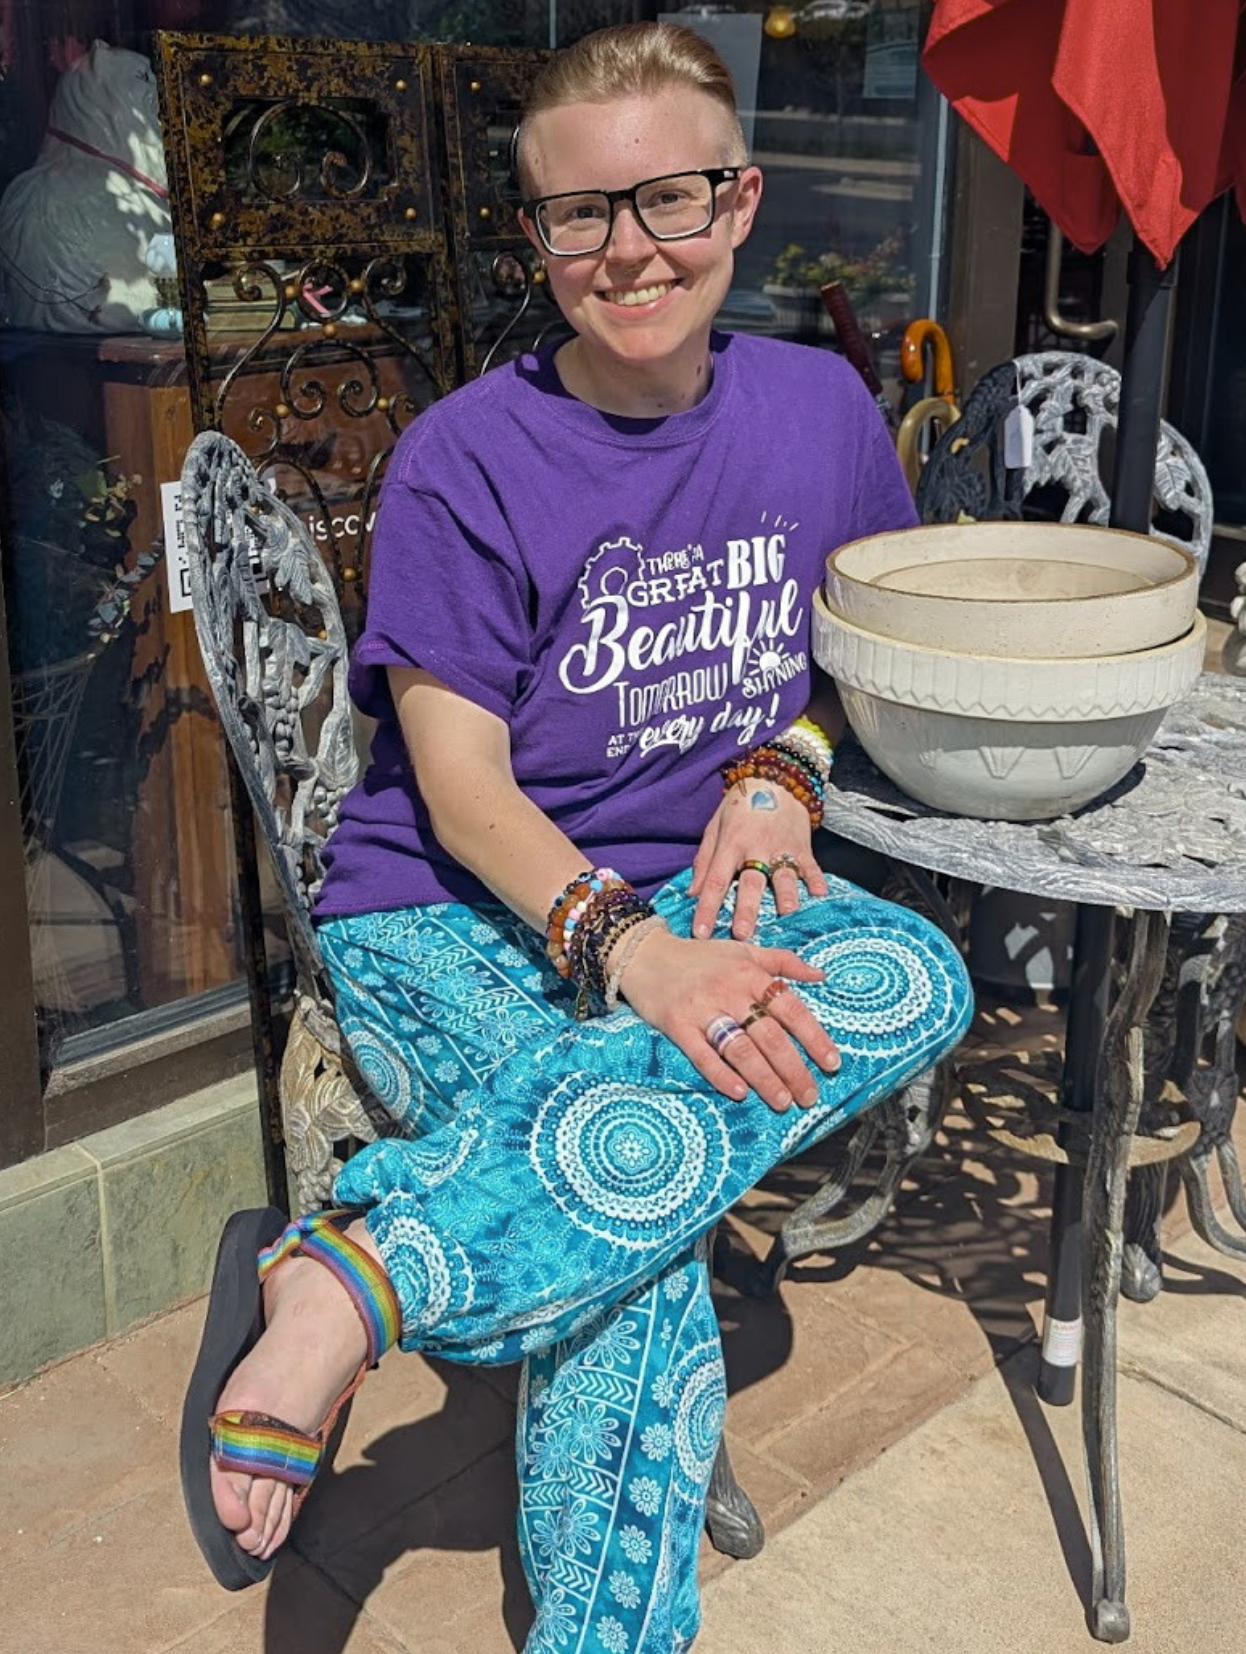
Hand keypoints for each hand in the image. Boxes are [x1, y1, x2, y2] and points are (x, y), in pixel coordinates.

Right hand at [616, 928, 839, 1112]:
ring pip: (740, 1049)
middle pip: (769, 1035)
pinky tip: (740, 1094)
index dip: (814, 1037)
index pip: (791, 1009)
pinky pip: (702, 1055)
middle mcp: (729, 990)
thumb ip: (783, 961)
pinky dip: (722, 1075)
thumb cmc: (700, 957)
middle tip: (810, 1096)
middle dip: (794, 1069)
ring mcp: (702, 1008)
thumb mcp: (743, 950)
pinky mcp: (677, 1025)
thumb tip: (822, 975)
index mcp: (750, 973)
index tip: (832, 1063)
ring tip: (783, 1101)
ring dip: (765, 1078)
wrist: (646, 955)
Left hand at [689, 778, 827, 941]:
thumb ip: (704, 861)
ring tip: (786, 913)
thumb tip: (692, 893)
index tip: (702, 932)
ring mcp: (782, 848)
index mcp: (731, 844)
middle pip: (750, 883)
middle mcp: (756, 849)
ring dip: (786, 894)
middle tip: (742, 934)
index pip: (716, 881)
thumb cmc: (739, 807)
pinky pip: (810, 865)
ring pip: (783, 875)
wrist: (774, 779)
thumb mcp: (715, 827)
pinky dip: (816, 879)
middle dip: (746, 910)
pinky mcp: (803, 846)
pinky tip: (819, 894)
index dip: (707, 908)